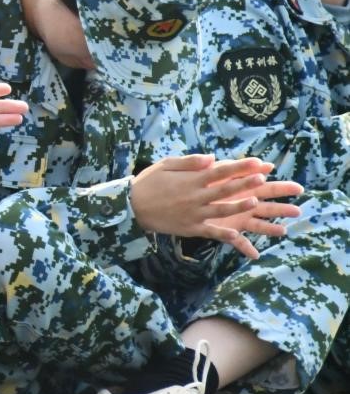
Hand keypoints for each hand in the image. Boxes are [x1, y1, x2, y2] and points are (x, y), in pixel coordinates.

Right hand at [131, 154, 302, 259]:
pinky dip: (223, 234)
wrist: (131, 207)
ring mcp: (193, 213)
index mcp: (191, 180)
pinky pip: (209, 231)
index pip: (220, 171)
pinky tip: (237, 235)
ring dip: (239, 207)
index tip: (257, 162)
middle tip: (263, 179)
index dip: (240, 167)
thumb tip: (213, 158)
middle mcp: (195, 196)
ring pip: (221, 210)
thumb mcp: (165, 165)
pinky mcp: (189, 228)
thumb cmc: (148, 183)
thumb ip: (190, 162)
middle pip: (225, 190)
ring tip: (256, 203)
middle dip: (245, 184)